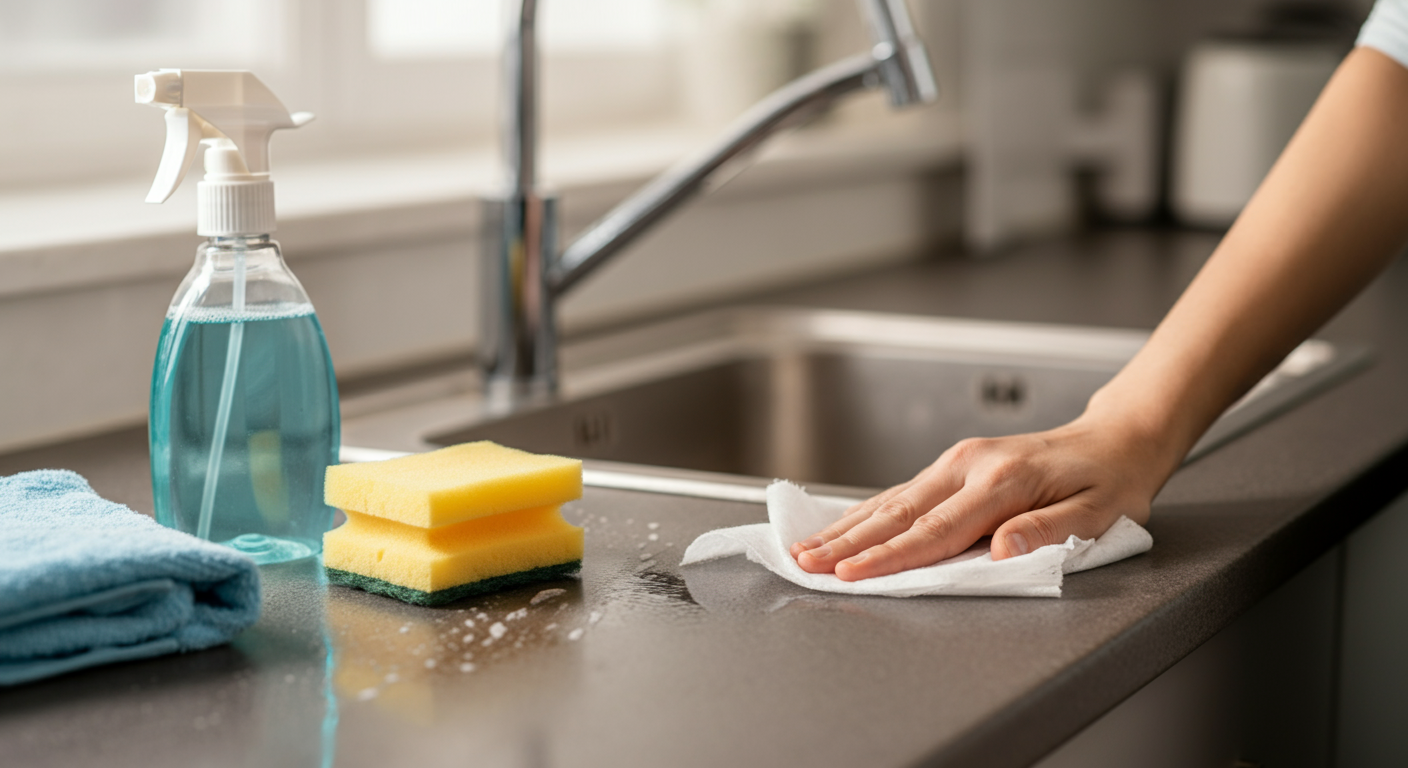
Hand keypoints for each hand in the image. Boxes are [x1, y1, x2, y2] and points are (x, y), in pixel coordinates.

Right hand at [788, 413, 1171, 580]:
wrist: (1115, 440)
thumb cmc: (1110, 482)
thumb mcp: (1099, 515)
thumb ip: (1048, 533)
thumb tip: (1002, 553)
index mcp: (1002, 482)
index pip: (936, 531)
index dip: (888, 557)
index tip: (850, 573)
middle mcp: (970, 466)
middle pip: (898, 513)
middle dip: (846, 541)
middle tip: (805, 562)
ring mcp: (958, 462)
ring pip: (892, 501)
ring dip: (846, 526)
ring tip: (806, 547)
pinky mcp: (954, 465)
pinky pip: (902, 493)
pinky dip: (866, 512)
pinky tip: (842, 526)